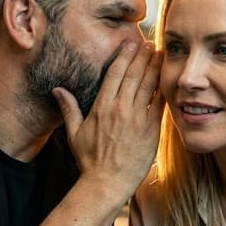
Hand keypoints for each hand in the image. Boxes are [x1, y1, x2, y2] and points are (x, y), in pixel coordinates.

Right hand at [52, 41, 163, 200]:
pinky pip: (159, 104)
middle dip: (143, 56)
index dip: (125, 56)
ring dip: (155, 67)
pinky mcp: (151, 130)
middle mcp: (121, 108)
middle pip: (134, 74)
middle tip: (150, 42)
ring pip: (149, 85)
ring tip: (161, 53)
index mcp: (102, 106)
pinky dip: (164, 89)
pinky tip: (167, 78)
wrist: (107, 183)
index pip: (115, 73)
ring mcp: (138, 118)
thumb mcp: (74, 133)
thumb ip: (69, 109)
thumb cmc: (90, 160)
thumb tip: (57, 90)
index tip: (131, 44)